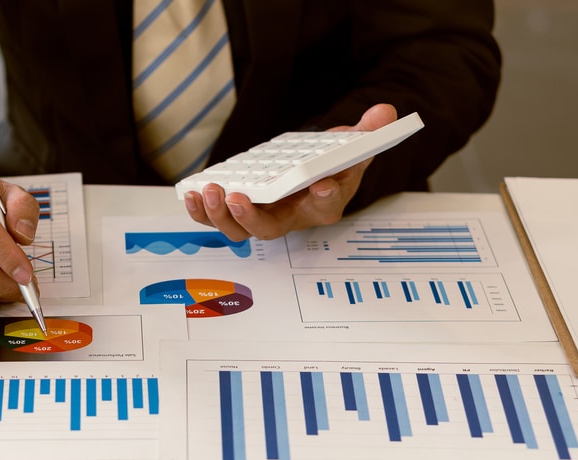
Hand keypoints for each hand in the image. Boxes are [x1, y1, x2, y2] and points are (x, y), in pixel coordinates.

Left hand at [183, 103, 398, 240]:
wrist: (312, 172)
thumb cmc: (330, 165)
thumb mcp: (353, 146)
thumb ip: (368, 132)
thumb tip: (384, 111)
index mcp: (324, 205)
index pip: (326, 206)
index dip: (324, 198)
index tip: (323, 186)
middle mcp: (291, 218)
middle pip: (269, 229)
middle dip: (251, 217)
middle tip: (239, 197)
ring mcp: (262, 216)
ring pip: (238, 230)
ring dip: (220, 215)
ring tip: (211, 191)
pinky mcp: (239, 209)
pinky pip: (217, 218)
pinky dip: (202, 211)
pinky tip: (193, 192)